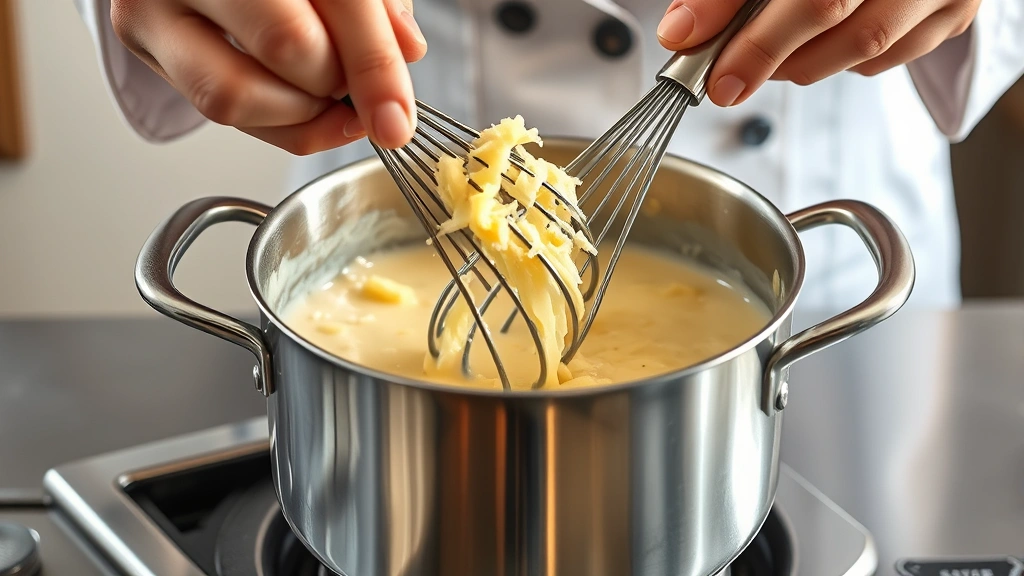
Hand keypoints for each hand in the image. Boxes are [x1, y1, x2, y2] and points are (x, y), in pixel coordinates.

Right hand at [110, 0, 427, 152]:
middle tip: (352, 82)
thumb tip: (405, 51)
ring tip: (324, 92)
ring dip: (301, 115)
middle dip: (336, 84)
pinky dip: (278, 124)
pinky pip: (218, 110)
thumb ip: (377, 3)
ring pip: (235, 94)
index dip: (375, 65)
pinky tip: (302, 105)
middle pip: (285, 45)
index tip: (397, 118)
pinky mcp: (141, 35)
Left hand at [656, 0, 981, 106]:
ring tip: (766, 55)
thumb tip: (683, 33)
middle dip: (767, 56)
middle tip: (725, 79)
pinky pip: (887, 58)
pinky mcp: (955, 15)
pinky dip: (841, 61)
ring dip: (801, 63)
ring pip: (863, 47)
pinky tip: (817, 45)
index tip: (710, 66)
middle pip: (834, 15)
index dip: (756, 37)